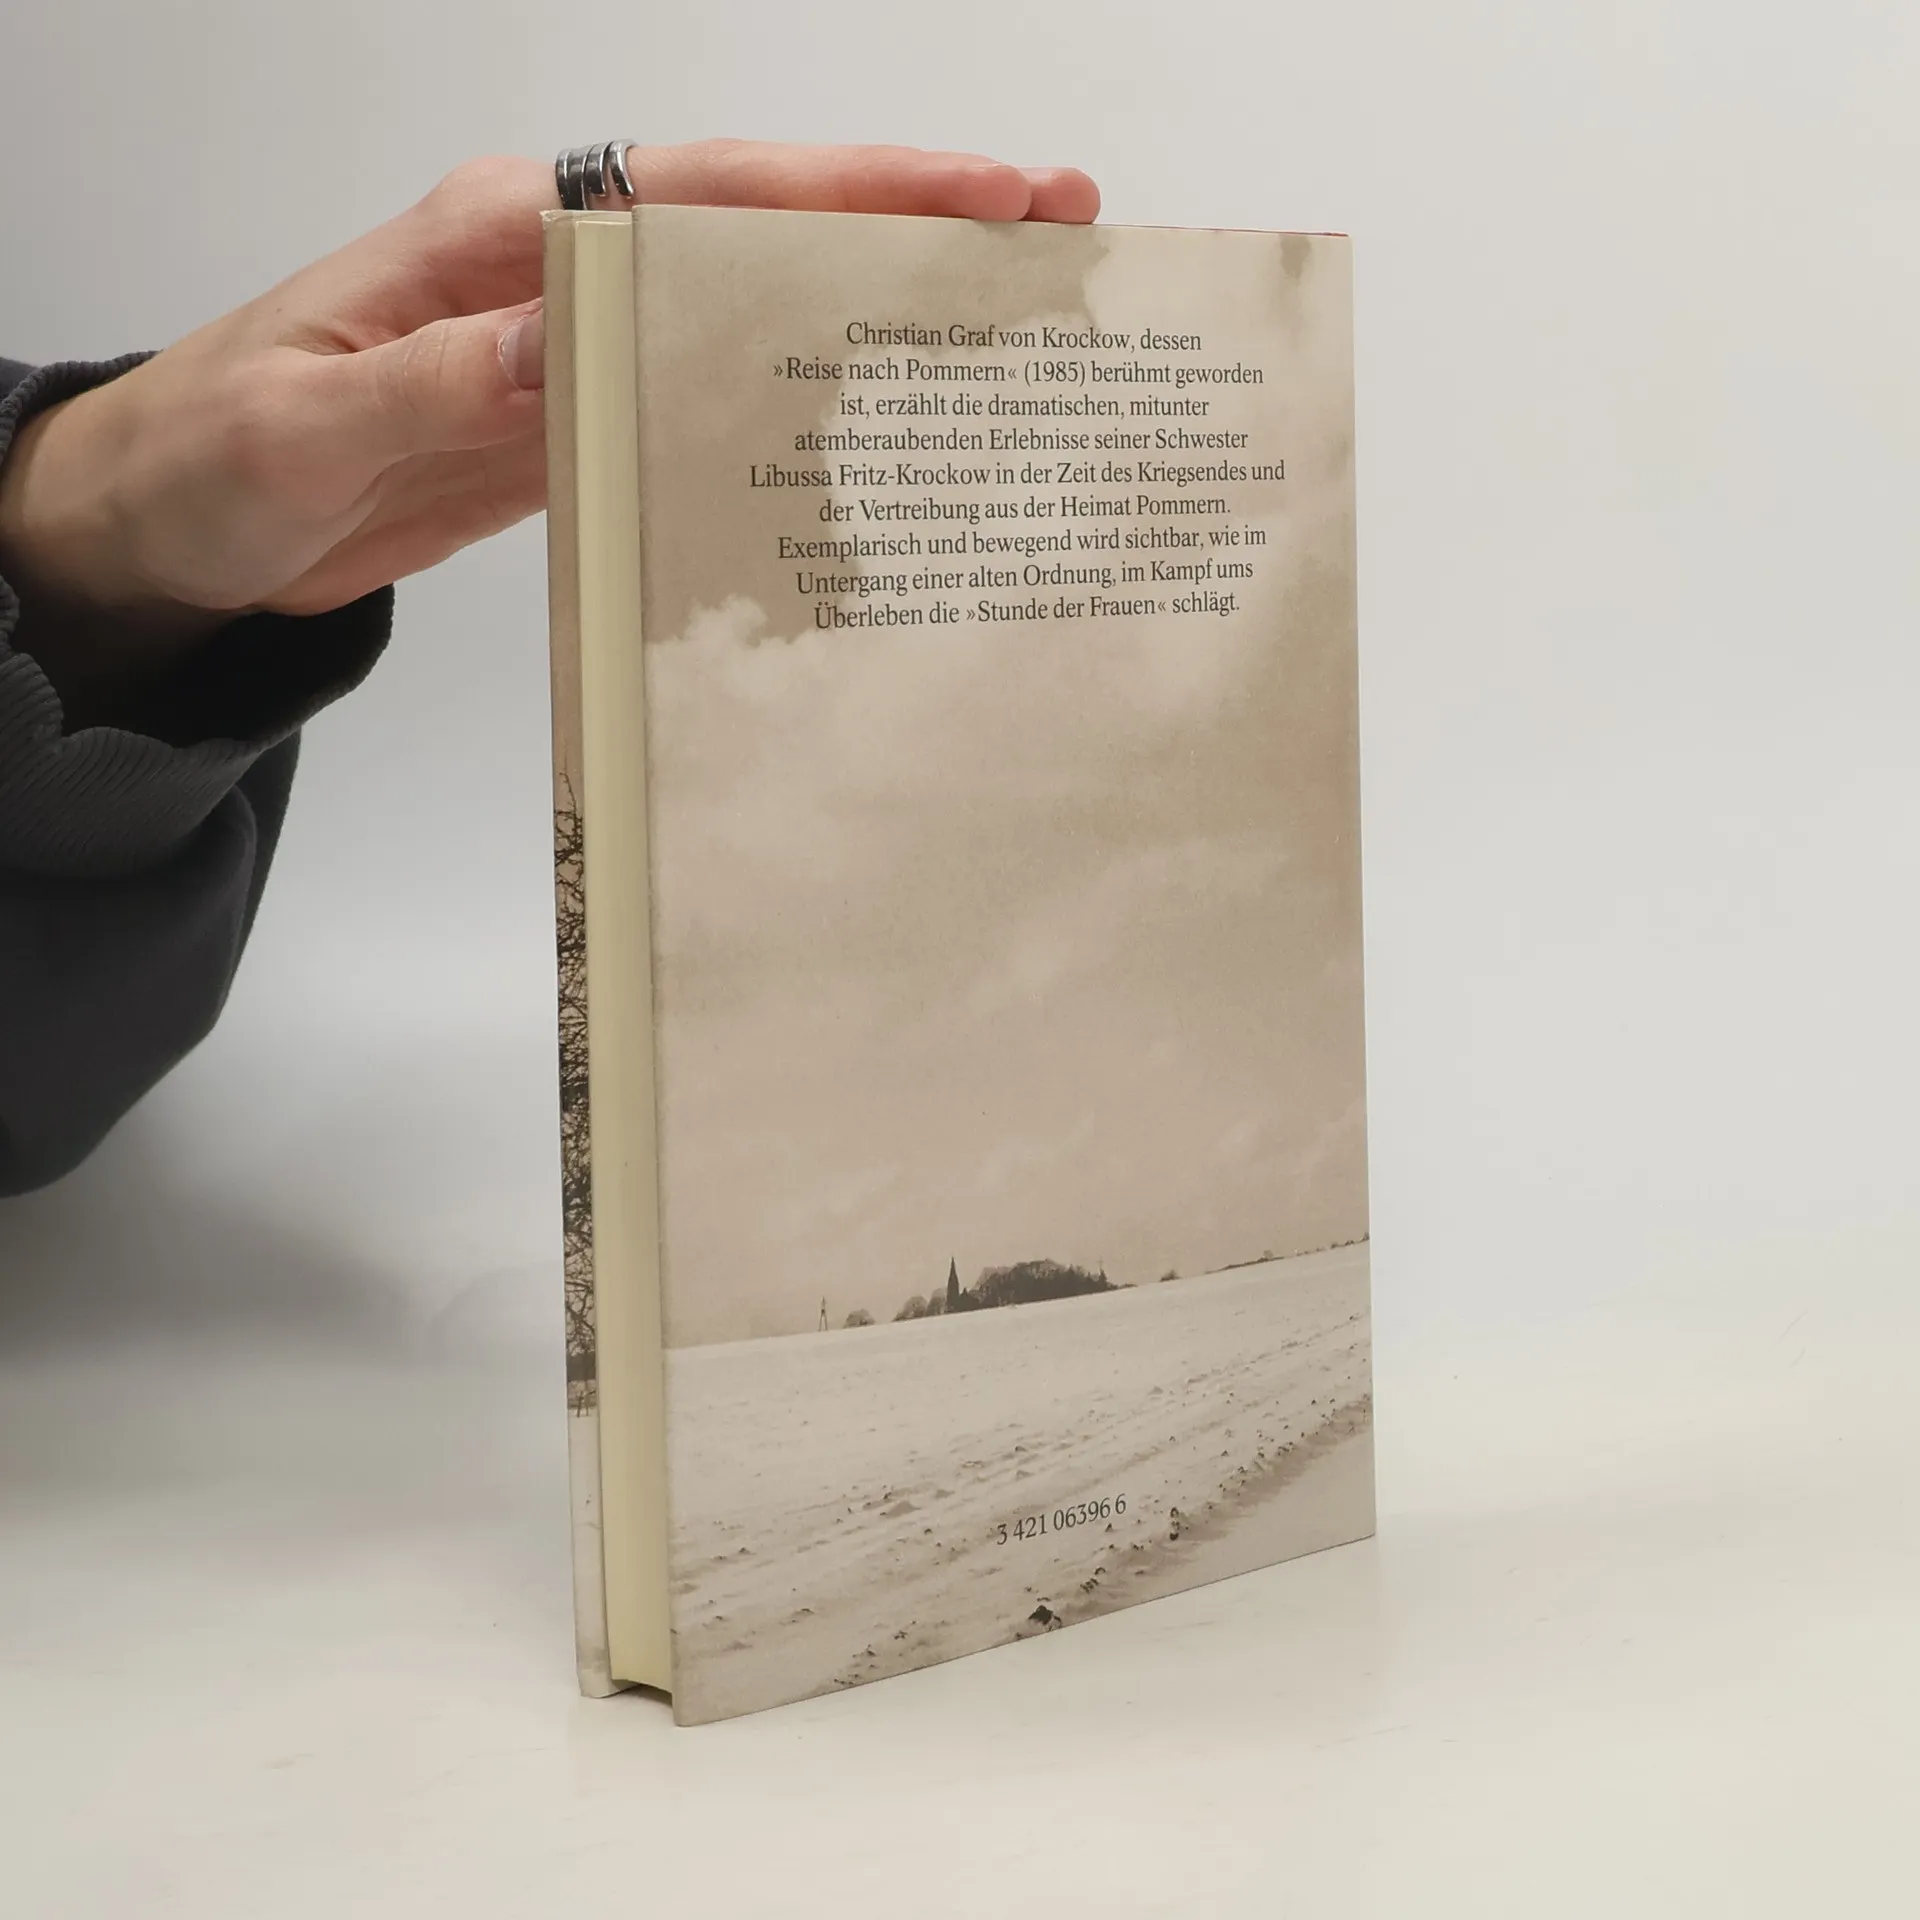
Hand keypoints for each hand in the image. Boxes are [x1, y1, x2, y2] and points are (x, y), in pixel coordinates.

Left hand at [0, 142, 1098, 708]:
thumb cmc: (209, 456)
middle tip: (1055, 233)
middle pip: (762, 230)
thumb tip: (566, 342)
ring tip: (1004, 327)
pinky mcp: (571, 422)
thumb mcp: (306, 426)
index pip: (706, 196)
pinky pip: (705, 398)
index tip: (984, 193)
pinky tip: (875, 430)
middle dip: (913, 225)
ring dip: (874, 311)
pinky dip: (798, 404)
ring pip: (752, 310)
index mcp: (500, 240)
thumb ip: (439, 381)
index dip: (854, 192)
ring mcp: (573, 349)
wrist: (172, 527)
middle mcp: (555, 275)